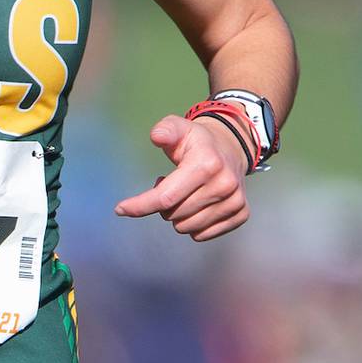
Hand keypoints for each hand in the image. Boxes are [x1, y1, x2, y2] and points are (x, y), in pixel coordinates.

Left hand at [114, 114, 250, 239]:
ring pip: (186, 227)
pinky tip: (197, 204)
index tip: (120, 209)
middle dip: (163, 205)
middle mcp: (224, 184)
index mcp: (207, 164)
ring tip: (184, 193)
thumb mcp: (179, 128)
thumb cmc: (197, 142)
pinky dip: (193, 224)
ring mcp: (235, 201)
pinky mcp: (240, 214)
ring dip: (177, 215)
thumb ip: (165, 130)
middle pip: (173, 214)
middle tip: (170, 185)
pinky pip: (202, 235)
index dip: (140, 206)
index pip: (165, 197)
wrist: (231, 148)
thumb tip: (156, 136)